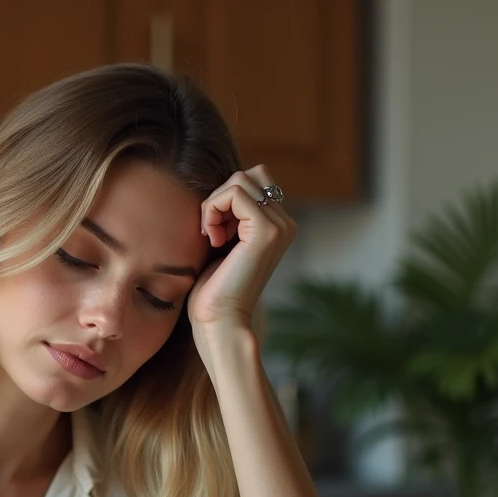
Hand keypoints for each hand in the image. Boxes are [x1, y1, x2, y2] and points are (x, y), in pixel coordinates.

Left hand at [187, 165, 296, 332]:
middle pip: (248, 174)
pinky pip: (234, 193)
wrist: (220, 320)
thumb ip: (230, 214)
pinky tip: (213, 239)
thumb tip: (221, 185)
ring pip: (240, 180)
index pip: (252, 181)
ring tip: (212, 236)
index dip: (224, 198)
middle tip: (212, 232)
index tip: (214, 231)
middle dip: (220, 197)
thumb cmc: (214, 288)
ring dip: (214, 204)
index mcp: (278, 225)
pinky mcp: (266, 230)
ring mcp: (280, 226)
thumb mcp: (223, 241)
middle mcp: (285, 223)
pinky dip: (213, 210)